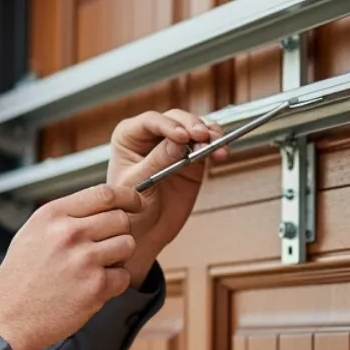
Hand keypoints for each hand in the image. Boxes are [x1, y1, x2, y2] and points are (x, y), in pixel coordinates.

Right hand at [0, 183, 142, 349]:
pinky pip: (124, 276)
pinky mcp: (96, 286)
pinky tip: (90, 289)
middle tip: (103, 249)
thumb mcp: (33, 233)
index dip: (128, 197)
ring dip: (118, 258)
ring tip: (93, 270)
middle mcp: (69, 232)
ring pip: (128, 245)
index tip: (137, 202)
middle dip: (119, 233)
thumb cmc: (19, 278)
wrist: (6, 319)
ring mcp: (84, 259)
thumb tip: (103, 206)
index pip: (104, 193)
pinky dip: (113, 285)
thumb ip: (66, 217)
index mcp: (53, 215)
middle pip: (121, 219)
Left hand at [107, 109, 227, 284]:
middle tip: (202, 137)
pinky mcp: (192, 158)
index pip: (151, 122)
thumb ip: (157, 162)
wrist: (144, 230)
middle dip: (192, 126)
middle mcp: (152, 136)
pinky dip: (216, 147)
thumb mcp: (138, 183)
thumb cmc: (129, 206)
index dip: (169, 126)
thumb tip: (179, 143)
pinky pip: (207, 146)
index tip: (182, 137)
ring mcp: (174, 145)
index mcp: (129, 136)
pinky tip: (220, 152)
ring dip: (209, 133)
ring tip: (216, 145)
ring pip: (195, 128)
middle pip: (176, 119)